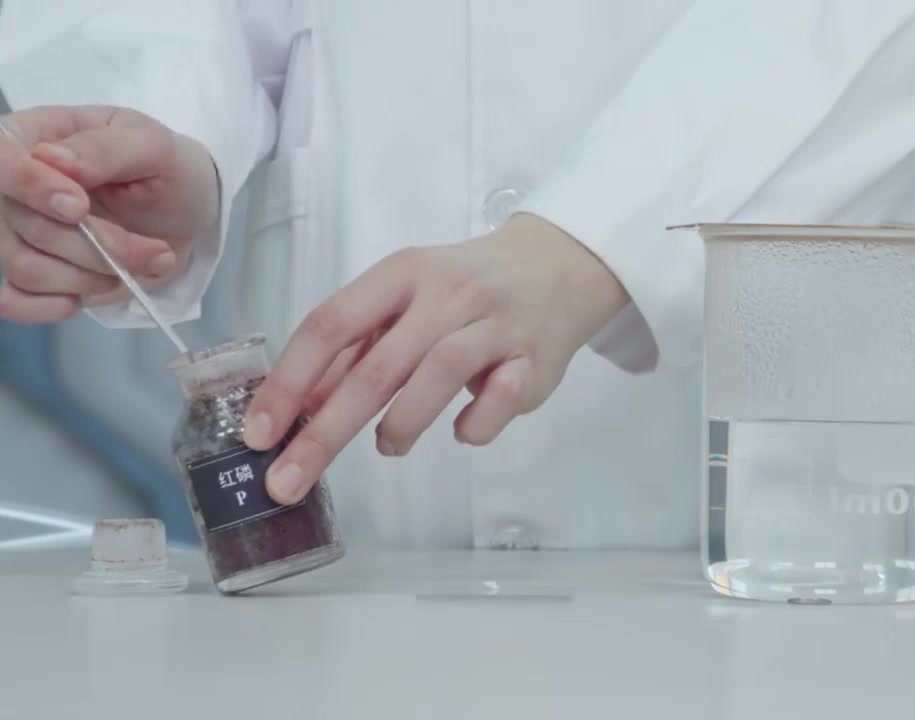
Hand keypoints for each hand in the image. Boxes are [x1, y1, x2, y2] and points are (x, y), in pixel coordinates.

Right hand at [0, 106, 218, 322]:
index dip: (29, 186)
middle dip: (99, 245)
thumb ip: (104, 149)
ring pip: (28, 268)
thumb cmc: (166, 168)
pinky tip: (94, 292)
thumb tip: (52, 159)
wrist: (185, 212)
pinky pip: (14, 302)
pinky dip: (56, 305)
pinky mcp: (35, 275)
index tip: (78, 207)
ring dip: (94, 275)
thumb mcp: (151, 145)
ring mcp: (20, 234)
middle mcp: (14, 189)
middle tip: (156, 249)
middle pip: (27, 227)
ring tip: (140, 263)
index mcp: (31, 138)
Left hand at [242, 212, 628, 504]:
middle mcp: (446, 294)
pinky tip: (461, 432)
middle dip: (326, 431)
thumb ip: (356, 348)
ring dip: (402, 423)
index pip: (331, 326)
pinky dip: (475, 424)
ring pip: (439, 374)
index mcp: (401, 275)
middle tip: (289, 480)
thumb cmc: (464, 289)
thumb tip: (295, 407)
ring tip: (386, 448)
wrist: (557, 266)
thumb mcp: (404, 299)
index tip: (258, 434)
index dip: (289, 381)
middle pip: (377, 366)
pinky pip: (501, 399)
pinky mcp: (535, 359)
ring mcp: (494, 325)